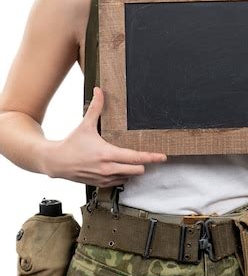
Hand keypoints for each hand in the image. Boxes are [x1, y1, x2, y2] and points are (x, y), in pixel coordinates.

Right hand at [43, 87, 166, 185]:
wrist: (56, 161)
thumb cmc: (71, 143)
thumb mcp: (85, 125)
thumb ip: (95, 107)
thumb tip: (99, 90)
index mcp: (107, 154)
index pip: (135, 157)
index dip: (151, 157)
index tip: (162, 157)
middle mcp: (108, 168)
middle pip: (137, 170)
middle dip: (143, 163)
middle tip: (147, 156)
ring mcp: (105, 178)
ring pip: (129, 177)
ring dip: (133, 170)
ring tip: (131, 161)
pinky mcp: (100, 184)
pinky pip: (119, 182)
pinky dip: (123, 175)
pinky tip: (119, 167)